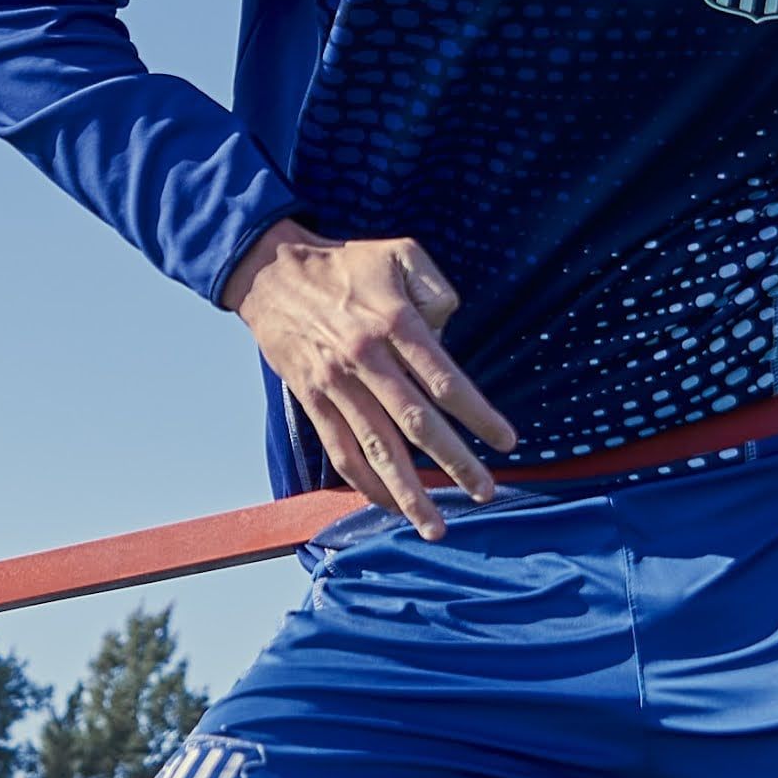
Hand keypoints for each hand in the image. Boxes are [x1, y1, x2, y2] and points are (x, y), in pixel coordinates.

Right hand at [225, 220, 516, 537]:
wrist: (270, 271)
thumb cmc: (345, 264)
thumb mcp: (400, 251)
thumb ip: (436, 286)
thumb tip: (450, 325)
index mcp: (395, 324)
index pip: (445, 381)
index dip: (478, 415)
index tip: (506, 442)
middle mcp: (366, 360)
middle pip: (417, 424)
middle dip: (455, 464)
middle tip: (486, 493)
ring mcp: (337, 385)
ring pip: (379, 450)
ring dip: (409, 492)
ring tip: (435, 526)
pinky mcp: (313, 400)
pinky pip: (342, 452)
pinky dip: (366, 484)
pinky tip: (390, 503)